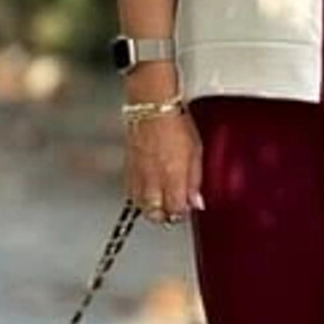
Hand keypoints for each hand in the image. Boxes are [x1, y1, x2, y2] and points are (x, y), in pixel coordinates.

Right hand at [124, 110, 203, 224]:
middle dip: (164, 216)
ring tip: (160, 201)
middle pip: (155, 213)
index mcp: (173, 177)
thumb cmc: (176, 123)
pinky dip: (138, 196)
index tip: (186, 207)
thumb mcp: (196, 151)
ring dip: (151, 207)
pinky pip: (130, 192)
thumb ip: (195, 180)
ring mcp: (138, 176)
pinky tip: (146, 190)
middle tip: (172, 209)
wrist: (152, 107)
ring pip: (140, 205)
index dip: (182, 212)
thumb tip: (196, 202)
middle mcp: (153, 180)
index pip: (176, 210)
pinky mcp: (127, 168)